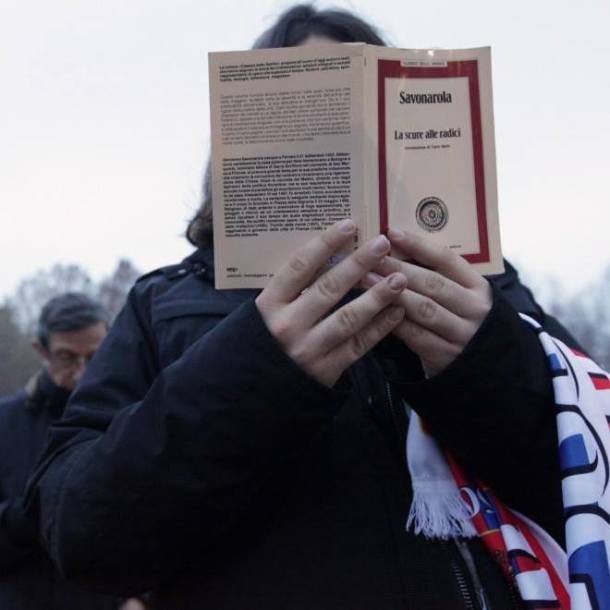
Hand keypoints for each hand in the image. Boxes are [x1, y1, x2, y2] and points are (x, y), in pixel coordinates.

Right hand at [256, 220, 406, 386]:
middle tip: (382, 245)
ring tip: (399, 279)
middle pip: (328, 288)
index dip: (325, 243)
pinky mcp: (325, 371)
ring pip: (348, 317)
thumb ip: (290, 289)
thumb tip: (327, 253)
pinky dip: (380, 328)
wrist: (255, 390)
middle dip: (359, 264)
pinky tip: (397, 312)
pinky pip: (358, 345)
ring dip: (377, 296)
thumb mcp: (266, 311)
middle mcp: (287, 325)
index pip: (299, 266)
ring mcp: (307, 349)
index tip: (348, 225)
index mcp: (268, 305)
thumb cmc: (263, 342)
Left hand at [364, 228, 491, 375]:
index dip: (419, 245)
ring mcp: (462, 334)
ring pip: (423, 309)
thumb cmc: (462, 320)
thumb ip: (438, 277)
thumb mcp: (462, 296)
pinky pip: (416, 336)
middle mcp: (474, 309)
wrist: (488, 366)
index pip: (448, 259)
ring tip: (366, 280)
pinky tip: (375, 311)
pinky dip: (394, 322)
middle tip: (370, 256)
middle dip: (398, 268)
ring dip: (391, 293)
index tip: (392, 232)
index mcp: (478, 286)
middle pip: (432, 283)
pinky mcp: (446, 356)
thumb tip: (396, 247)